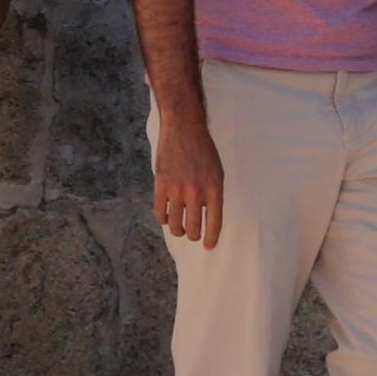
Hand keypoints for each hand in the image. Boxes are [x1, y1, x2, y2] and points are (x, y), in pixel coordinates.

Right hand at [154, 111, 224, 250]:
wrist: (183, 128)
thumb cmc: (203, 150)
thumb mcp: (216, 172)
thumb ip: (212, 195)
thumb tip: (204, 215)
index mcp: (214, 190)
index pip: (214, 223)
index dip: (211, 238)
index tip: (208, 246)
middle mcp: (196, 192)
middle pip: (194, 228)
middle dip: (194, 235)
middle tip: (193, 234)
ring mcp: (177, 189)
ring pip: (175, 224)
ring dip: (178, 231)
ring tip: (180, 229)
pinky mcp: (161, 184)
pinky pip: (160, 212)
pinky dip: (163, 219)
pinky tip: (166, 217)